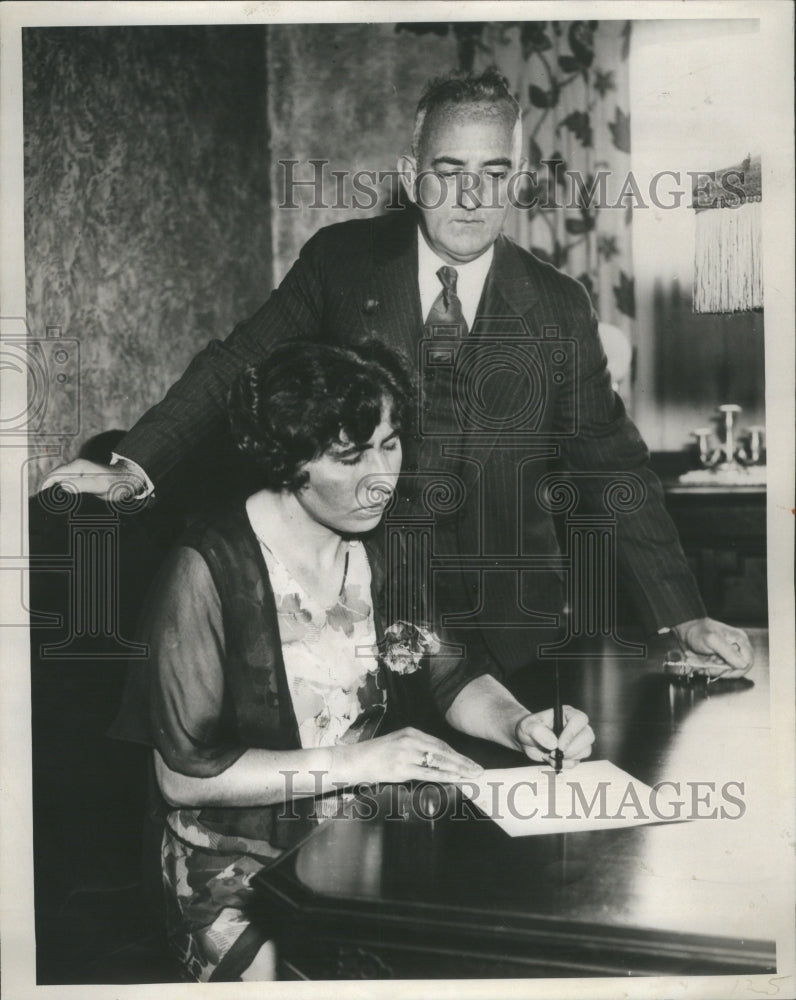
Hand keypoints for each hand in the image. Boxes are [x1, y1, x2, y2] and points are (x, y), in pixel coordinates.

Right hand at [39, 458, 144, 500]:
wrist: (130, 480)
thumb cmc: (116, 483)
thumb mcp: (98, 486)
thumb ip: (79, 485)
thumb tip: (61, 486)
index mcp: (77, 466)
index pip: (54, 475)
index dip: (45, 486)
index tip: (42, 499)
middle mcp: (76, 467)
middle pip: (55, 477)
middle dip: (48, 489)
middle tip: (47, 505)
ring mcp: (79, 471)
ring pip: (60, 480)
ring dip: (55, 491)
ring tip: (54, 505)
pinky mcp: (82, 477)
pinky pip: (68, 483)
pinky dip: (63, 491)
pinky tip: (64, 501)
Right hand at [343, 727, 482, 784]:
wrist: (354, 760)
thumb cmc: (375, 755)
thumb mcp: (397, 745)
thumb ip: (414, 749)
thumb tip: (435, 762)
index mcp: (411, 732)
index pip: (440, 744)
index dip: (457, 754)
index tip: (470, 762)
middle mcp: (411, 740)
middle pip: (444, 751)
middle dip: (463, 762)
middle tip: (479, 770)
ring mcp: (406, 753)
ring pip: (439, 762)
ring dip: (459, 769)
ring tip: (472, 776)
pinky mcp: (401, 767)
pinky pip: (428, 773)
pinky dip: (444, 776)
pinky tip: (455, 779)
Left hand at [514, 707, 593, 768]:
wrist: (528, 740)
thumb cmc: (529, 728)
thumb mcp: (527, 726)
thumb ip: (538, 731)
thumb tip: (553, 743)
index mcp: (567, 713)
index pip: (579, 719)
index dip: (572, 733)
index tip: (560, 745)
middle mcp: (575, 726)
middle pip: (588, 736)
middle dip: (572, 749)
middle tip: (554, 753)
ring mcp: (577, 740)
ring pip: (585, 751)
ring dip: (566, 758)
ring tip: (549, 754)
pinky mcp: (575, 753)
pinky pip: (575, 762)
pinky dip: (562, 764)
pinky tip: (551, 758)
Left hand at [673, 617, 753, 676]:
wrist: (685, 633)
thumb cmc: (698, 632)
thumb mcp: (712, 640)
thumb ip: (728, 652)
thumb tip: (743, 665)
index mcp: (740, 640)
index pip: (748, 661)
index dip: (737, 669)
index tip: (722, 670)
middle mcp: (738, 648)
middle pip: (739, 669)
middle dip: (724, 670)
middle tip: (710, 667)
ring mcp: (730, 654)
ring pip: (729, 672)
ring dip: (716, 671)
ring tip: (705, 664)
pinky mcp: (722, 660)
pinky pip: (721, 671)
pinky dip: (712, 671)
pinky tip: (704, 666)